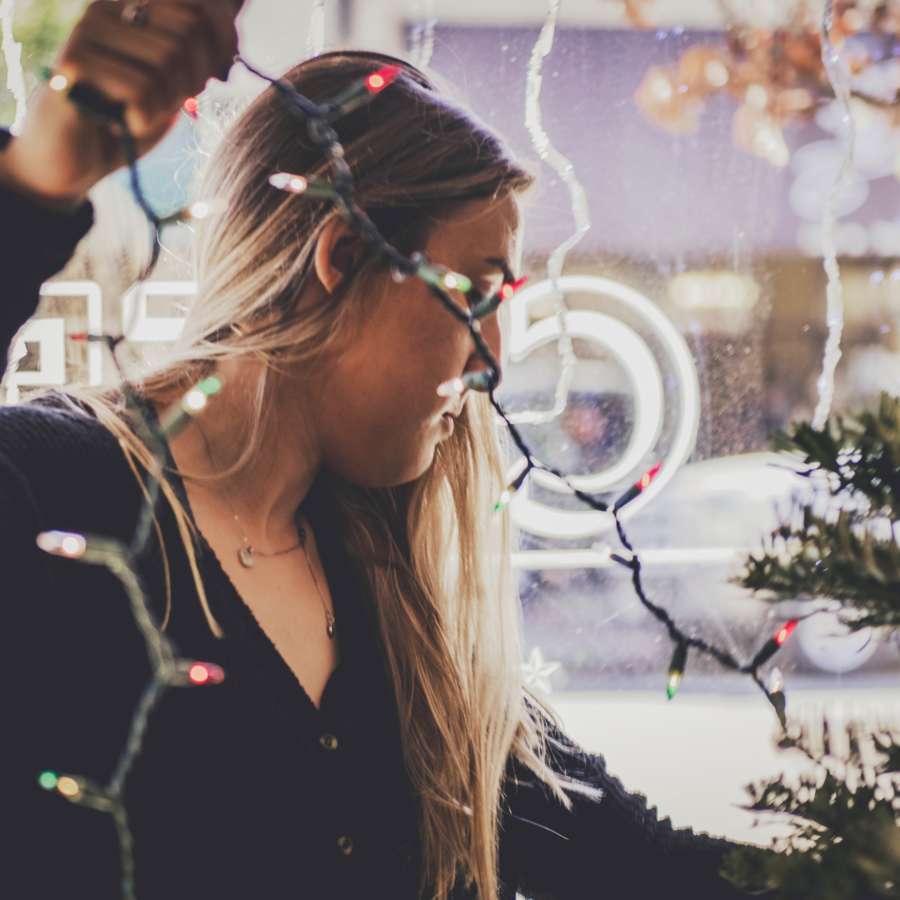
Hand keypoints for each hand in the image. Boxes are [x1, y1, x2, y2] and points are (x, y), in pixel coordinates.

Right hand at [0, 0, 242, 205]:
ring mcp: (87, 30)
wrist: (74, 160)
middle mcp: (108, 5)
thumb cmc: (127, 118)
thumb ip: (198, 53)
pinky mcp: (73, 61)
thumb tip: (233, 38)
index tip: (220, 74)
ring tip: (142, 113)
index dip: (224, 39)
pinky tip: (124, 123)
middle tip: (172, 103)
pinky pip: (141, 88)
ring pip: (168, 58)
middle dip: (194, 78)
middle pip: (188, 30)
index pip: (199, 2)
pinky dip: (144, 118)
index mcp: (133, 1)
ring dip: (167, 102)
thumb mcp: (174, 83)